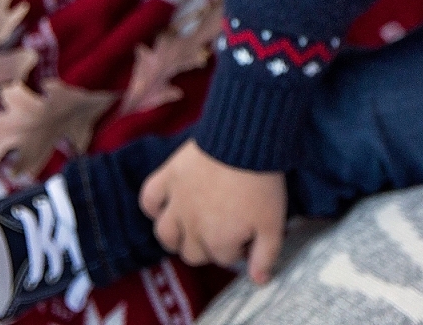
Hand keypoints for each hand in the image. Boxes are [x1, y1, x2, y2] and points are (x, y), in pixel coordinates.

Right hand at [139, 140, 286, 282]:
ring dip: (177, 236)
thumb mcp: (273, 223)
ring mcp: (176, 203)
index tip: (251, 230)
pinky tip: (165, 206)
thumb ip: (266, 255)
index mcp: (218, 241)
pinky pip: (149, 199)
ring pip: (165, 234)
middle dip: (209, 245)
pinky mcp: (167, 178)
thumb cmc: (261, 183)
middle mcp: (192, 228)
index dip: (240, 246)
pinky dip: (153, 206)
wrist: (245, 140)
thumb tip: (259, 281)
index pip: (225, 257)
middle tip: (224, 226)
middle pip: (193, 252)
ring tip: (191, 227)